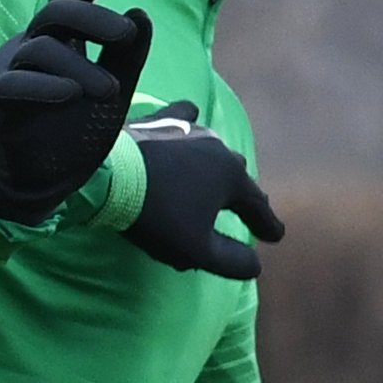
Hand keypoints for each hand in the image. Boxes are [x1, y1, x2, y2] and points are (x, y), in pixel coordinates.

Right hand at [0, 0, 151, 222]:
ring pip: (42, 50)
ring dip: (80, 67)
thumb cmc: (74, 132)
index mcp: (59, 40)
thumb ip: (126, 57)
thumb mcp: (112, 94)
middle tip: (127, 35)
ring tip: (111, 90)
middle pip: (57, 12)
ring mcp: (9, 71)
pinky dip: (43, 87)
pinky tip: (70, 94)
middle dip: (93, 18)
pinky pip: (14, 85)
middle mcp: (31, 46)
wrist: (45, 184)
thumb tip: (140, 14)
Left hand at [118, 104, 284, 279]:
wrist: (107, 175)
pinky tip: (188, 125)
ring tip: (214, 178)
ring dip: (217, 167)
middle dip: (242, 196)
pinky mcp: (160, 119)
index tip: (276, 237)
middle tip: (244, 211)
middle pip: (237, 175)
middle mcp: (218, 148)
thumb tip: (255, 265)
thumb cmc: (157, 215)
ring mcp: (189, 130)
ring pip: (214, 149)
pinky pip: (184, 117)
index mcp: (231, 178)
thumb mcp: (196, 249)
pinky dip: (190, 125)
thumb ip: (230, 260)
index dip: (267, 224)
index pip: (257, 206)